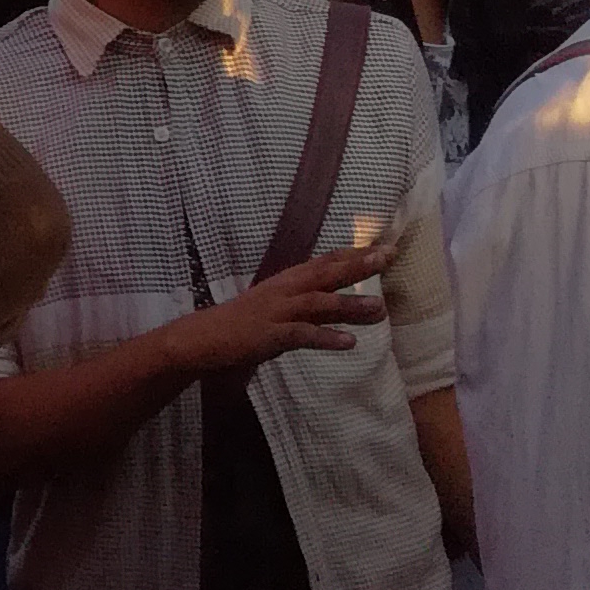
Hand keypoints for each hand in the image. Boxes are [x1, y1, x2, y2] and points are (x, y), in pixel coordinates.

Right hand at [181, 244, 389, 378]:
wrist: (202, 338)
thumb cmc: (244, 323)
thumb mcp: (280, 308)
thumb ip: (314, 307)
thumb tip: (352, 306)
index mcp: (286, 281)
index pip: (324, 262)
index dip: (354, 254)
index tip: (383, 246)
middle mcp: (284, 290)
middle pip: (325, 274)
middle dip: (357, 266)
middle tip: (387, 256)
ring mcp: (276, 312)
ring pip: (318, 303)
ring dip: (349, 304)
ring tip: (379, 309)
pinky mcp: (269, 335)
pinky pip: (301, 335)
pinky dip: (326, 337)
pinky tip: (349, 343)